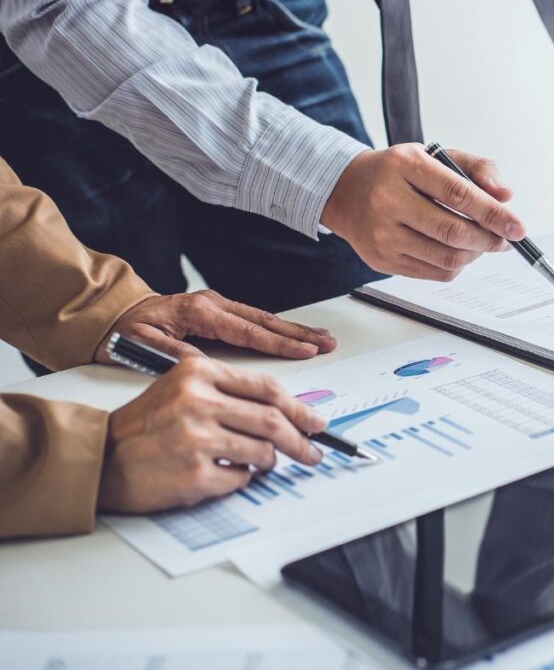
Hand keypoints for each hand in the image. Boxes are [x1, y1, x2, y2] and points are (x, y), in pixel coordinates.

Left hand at [97, 289, 336, 362]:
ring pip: (263, 318)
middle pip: (264, 321)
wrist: (110, 313)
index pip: (247, 331)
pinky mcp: (217, 309)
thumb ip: (174, 355)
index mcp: (198, 312)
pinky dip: (277, 328)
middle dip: (298, 333)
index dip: (279, 343)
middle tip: (327, 342)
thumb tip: (205, 365)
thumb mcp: (140, 346)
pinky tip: (294, 335)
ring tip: (320, 338)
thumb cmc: (122, 332)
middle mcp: (212, 304)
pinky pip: (254, 319)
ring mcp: (216, 304)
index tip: (306, 351)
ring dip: (293, 329)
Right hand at [98, 357, 326, 512]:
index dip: (299, 408)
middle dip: (301, 440)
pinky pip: (241, 478)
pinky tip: (227, 474)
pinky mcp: (195, 473)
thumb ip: (229, 393)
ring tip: (262, 464)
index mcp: (198, 374)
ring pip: (263, 452)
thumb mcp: (182, 390)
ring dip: (270, 462)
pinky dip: (243, 479)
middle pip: (272, 421)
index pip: (266, 388)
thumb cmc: (145, 425)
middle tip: (314, 452)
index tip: (317, 422)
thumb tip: (286, 411)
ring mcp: (196, 438)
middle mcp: (198, 402)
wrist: (100, 458)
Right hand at [321, 144, 525, 280]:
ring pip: (446, 257)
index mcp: (406, 165)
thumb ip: (476, 169)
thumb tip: (505, 197)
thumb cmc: (399, 172)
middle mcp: (389, 200)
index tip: (518, 228)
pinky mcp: (382, 260)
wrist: (345, 191)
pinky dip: (456, 265)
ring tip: (482, 244)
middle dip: (488, 239)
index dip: (494, 214)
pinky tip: (459, 252)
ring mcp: (383, 234)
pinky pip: (434, 273)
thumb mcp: (436, 156)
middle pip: (453, 232)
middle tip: (504, 239)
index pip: (459, 194)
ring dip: (475, 254)